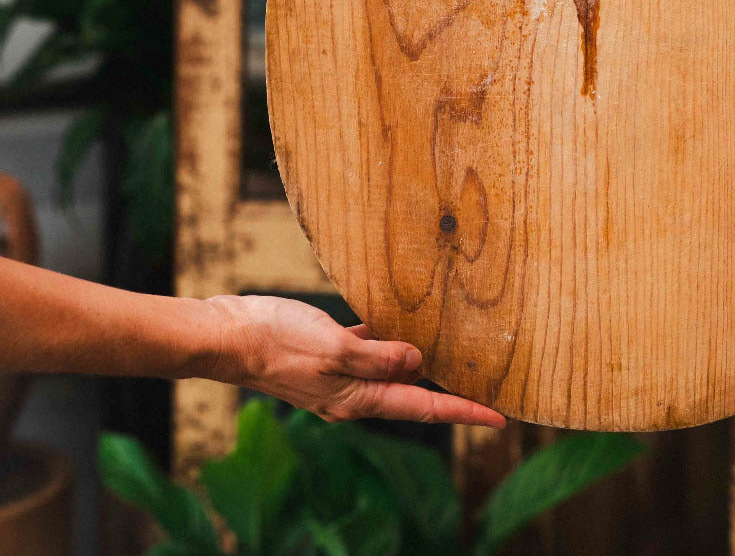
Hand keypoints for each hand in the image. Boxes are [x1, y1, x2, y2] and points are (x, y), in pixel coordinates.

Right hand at [204, 294, 504, 427]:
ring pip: (391, 372)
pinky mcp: (326, 353)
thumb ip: (378, 356)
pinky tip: (395, 322)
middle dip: (449, 396)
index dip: (463, 412)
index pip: (422, 408)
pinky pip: (367, 349)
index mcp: (357, 398)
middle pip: (413, 397)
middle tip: (488, 393)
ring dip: (421, 367)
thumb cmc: (279, 342)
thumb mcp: (334, 348)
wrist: (229, 336)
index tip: (499, 418)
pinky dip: (386, 340)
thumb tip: (419, 363)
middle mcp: (352, 393)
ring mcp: (338, 375)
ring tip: (453, 357)